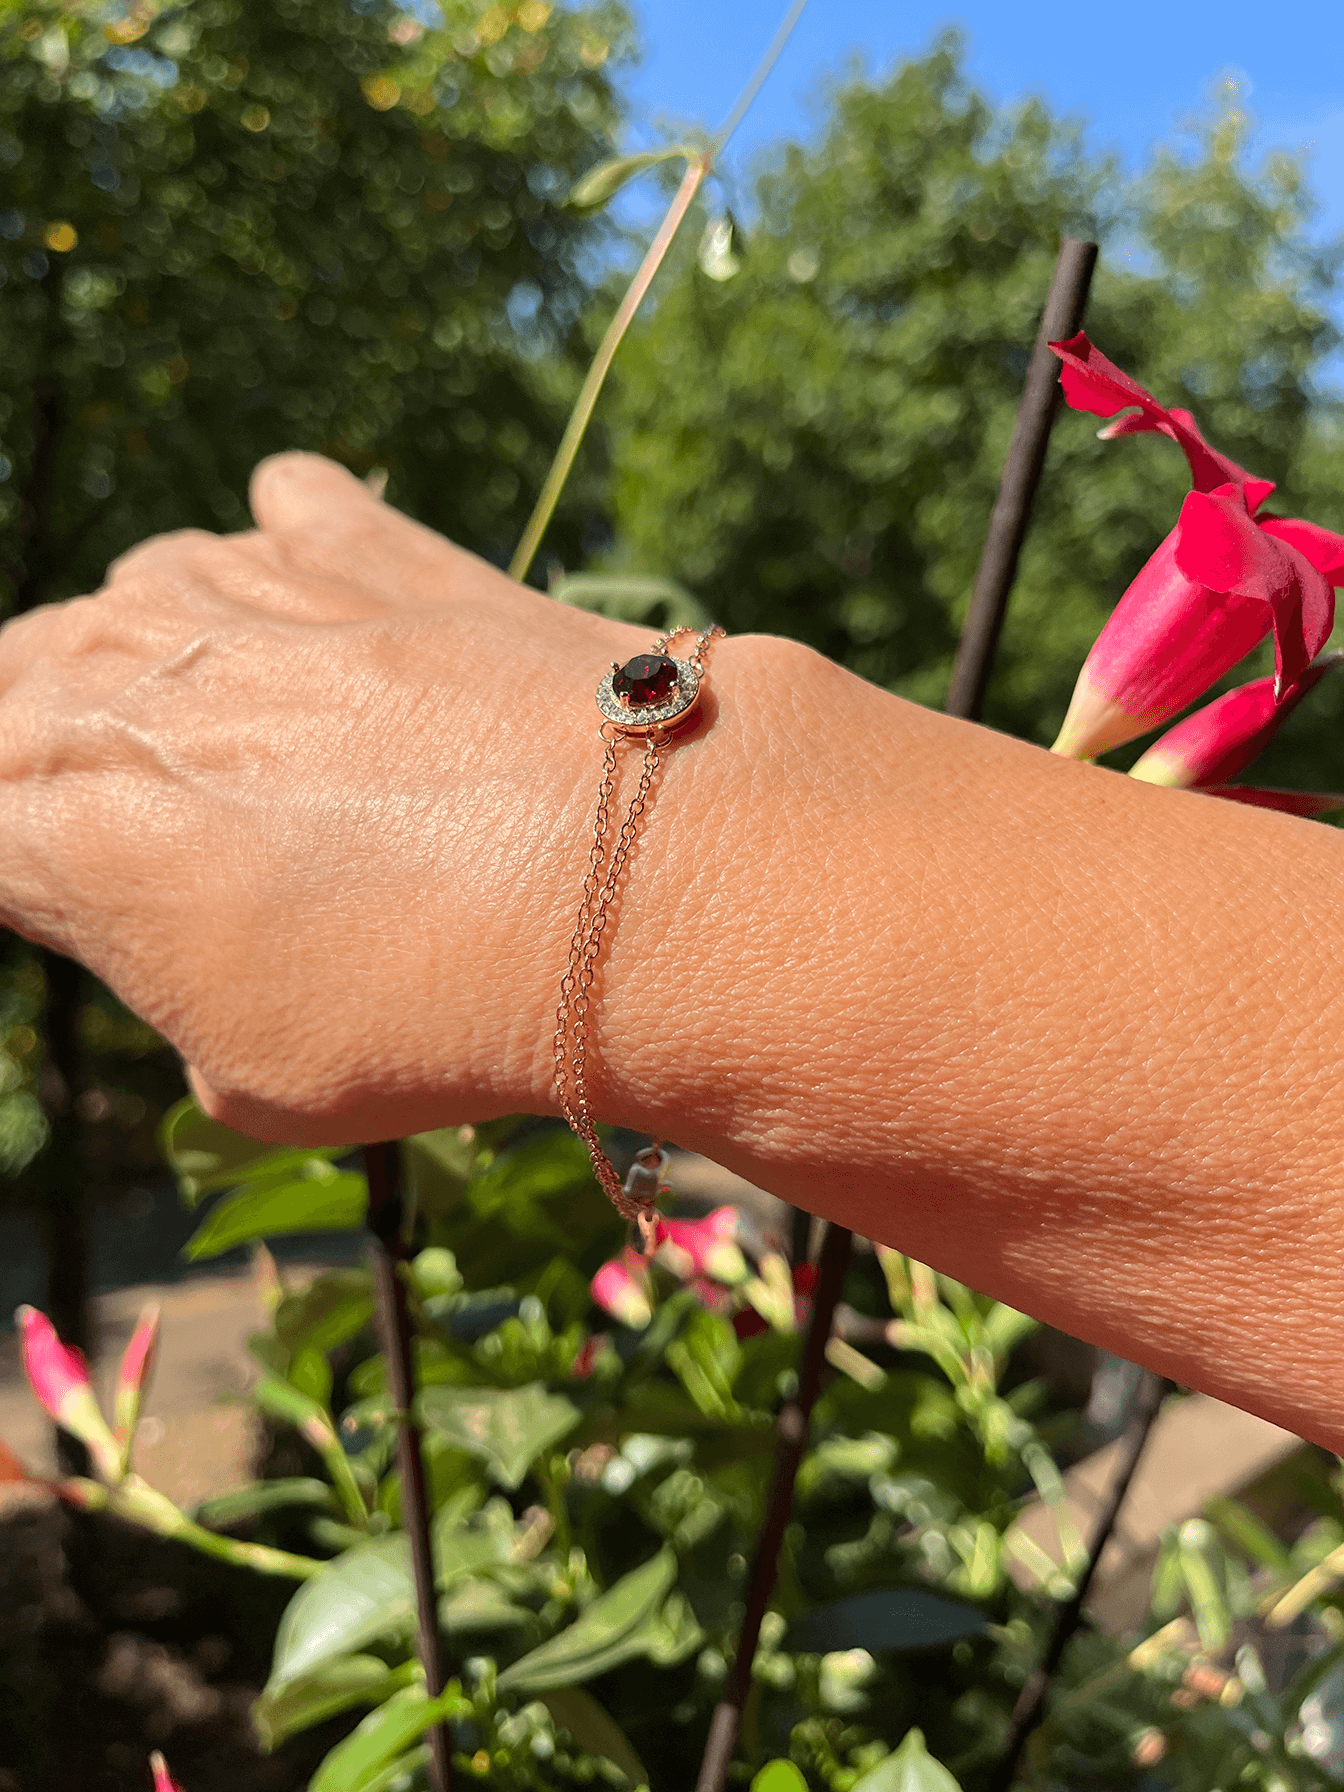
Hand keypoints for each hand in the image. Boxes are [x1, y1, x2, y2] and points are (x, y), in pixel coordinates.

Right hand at [0, 453, 787, 1141]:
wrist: (627, 880)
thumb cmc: (431, 1014)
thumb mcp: (255, 1079)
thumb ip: (174, 983)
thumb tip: (188, 929)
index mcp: (60, 831)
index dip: (33, 856)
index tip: (84, 881)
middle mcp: (116, 688)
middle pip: (20, 688)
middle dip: (51, 745)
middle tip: (138, 809)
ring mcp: (243, 594)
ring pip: (137, 589)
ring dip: (159, 648)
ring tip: (229, 714)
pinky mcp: (368, 545)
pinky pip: (286, 506)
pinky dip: (291, 548)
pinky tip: (327, 598)